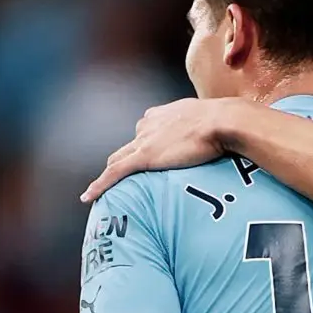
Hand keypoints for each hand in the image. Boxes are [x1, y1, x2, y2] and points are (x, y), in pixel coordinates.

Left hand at [80, 98, 239, 201]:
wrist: (222, 122)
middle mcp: (147, 125)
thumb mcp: (210, 120)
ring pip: (117, 160)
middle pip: (127, 147)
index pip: (144, 133)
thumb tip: (218, 134)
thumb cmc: (224, 121)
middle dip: (122, 161)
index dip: (142, 147)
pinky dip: (99, 186)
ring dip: (109, 175)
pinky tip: (88, 198)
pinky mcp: (144, 157)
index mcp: (161, 115)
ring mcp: (144, 141)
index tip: (146, 160)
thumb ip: (203, 128)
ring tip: (101, 191)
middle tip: (121, 179)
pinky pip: (114, 174)